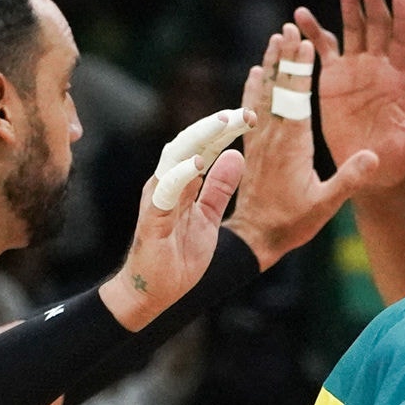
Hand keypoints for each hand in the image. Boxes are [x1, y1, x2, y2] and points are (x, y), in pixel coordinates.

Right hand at [100, 125, 245, 330]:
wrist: (155, 291)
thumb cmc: (178, 254)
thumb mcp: (209, 218)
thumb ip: (219, 189)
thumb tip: (235, 155)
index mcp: (183, 182)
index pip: (205, 147)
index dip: (226, 130)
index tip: (252, 117)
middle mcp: (168, 182)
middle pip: (190, 143)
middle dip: (217, 125)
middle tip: (244, 113)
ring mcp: (158, 197)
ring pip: (175, 157)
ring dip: (199, 138)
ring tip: (223, 124)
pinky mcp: (152, 217)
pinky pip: (165, 191)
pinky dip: (180, 175)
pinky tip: (197, 163)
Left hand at [226, 23, 381, 269]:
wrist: (255, 237)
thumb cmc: (293, 222)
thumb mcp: (327, 203)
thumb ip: (349, 178)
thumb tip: (373, 156)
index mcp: (293, 143)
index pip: (297, 96)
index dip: (301, 67)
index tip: (305, 41)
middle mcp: (272, 135)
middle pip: (279, 86)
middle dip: (284, 56)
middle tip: (288, 28)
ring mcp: (258, 139)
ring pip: (263, 92)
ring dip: (269, 64)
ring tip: (274, 38)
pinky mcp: (249, 146)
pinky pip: (250, 109)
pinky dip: (253, 88)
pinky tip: (254, 74)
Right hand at [295, 0, 404, 198]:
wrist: (369, 170)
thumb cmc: (399, 159)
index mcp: (400, 78)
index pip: (403, 40)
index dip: (403, 17)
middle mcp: (379, 67)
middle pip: (377, 24)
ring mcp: (356, 69)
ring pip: (352, 27)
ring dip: (350, 1)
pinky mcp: (333, 78)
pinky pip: (323, 48)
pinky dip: (312, 31)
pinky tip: (300, 15)